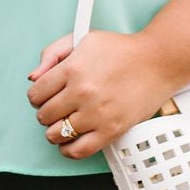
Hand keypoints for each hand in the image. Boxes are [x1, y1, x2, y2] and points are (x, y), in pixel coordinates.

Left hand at [27, 29, 175, 158]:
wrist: (157, 62)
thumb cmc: (121, 50)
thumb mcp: (83, 38)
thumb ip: (52, 53)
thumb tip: (33, 78)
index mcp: (72, 68)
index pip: (35, 93)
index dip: (37, 96)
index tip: (44, 97)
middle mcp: (82, 92)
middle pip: (44, 115)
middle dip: (46, 112)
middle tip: (57, 108)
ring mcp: (96, 113)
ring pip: (56, 134)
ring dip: (55, 131)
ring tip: (64, 123)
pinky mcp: (111, 130)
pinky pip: (78, 151)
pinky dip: (68, 150)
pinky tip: (69, 141)